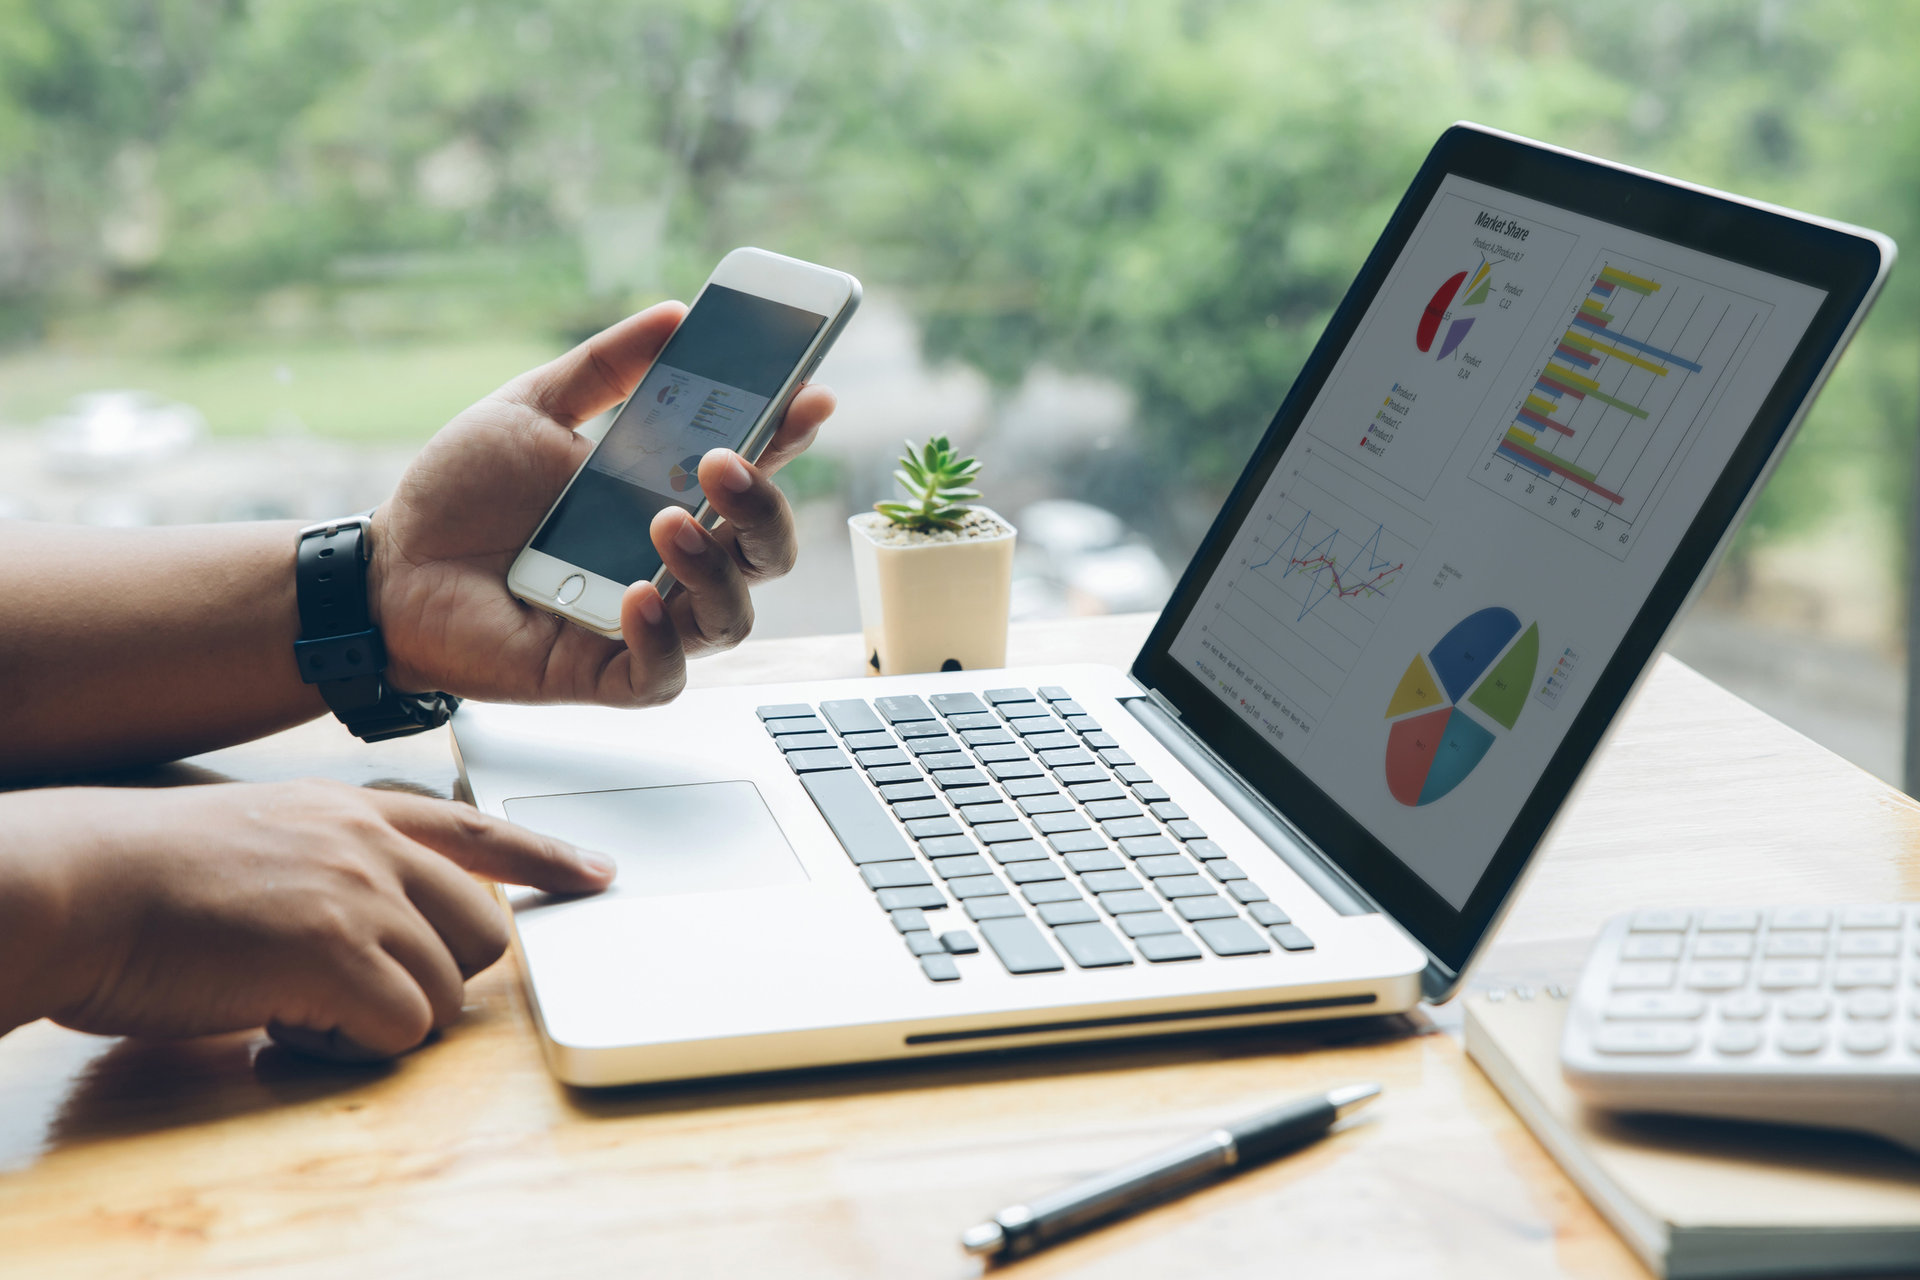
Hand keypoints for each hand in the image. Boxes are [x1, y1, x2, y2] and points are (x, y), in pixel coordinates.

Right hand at [1, 781, 613, 1059]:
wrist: (75, 885)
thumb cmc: (143, 877)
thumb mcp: (261, 839)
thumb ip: (334, 868)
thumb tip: (378, 927)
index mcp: (354, 811)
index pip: (476, 830)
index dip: (545, 859)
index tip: (596, 875)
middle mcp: (374, 845)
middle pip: (484, 930)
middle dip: (439, 977)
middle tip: (354, 997)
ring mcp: (363, 897)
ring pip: (447, 992)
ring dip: (382, 1021)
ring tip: (294, 1012)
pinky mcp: (339, 955)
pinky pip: (401, 1030)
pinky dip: (348, 1050)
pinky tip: (279, 1029)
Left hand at [368, 302, 834, 706]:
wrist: (387, 567)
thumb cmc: (462, 496)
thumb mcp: (531, 411)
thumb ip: (604, 368)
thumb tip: (674, 315)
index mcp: (667, 497)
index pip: (752, 471)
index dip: (789, 436)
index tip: (809, 395)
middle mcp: (673, 564)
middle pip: (766, 551)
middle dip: (763, 507)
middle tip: (721, 463)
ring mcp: (648, 623)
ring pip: (732, 615)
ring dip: (715, 569)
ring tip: (667, 523)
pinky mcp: (607, 674)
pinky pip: (665, 674)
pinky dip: (662, 639)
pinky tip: (636, 598)